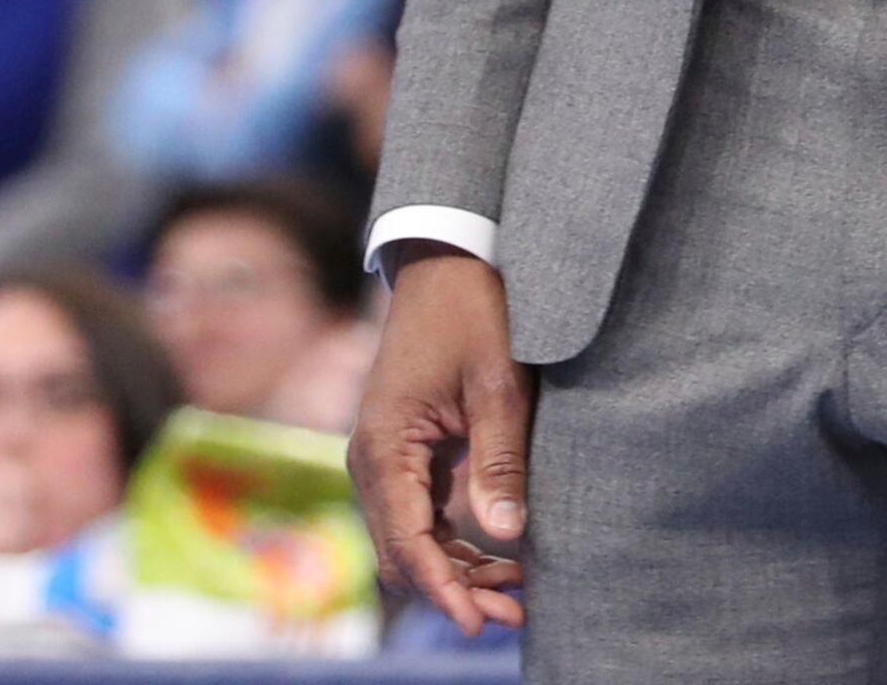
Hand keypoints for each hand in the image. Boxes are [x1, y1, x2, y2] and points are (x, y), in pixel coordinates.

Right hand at [347, 251, 531, 635]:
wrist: (448, 261)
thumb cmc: (473, 313)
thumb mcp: (497, 384)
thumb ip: (499, 460)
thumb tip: (505, 537)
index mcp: (384, 446)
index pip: (407, 541)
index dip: (443, 589)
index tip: (478, 624)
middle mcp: (371, 460)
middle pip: (403, 553)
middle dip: (453, 591)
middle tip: (513, 616)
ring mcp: (384, 458)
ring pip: (411, 539)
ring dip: (456, 572)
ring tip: (514, 598)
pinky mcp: (403, 452)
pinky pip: (420, 514)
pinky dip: (453, 543)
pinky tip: (498, 558)